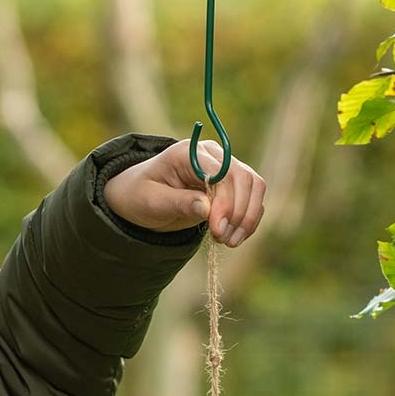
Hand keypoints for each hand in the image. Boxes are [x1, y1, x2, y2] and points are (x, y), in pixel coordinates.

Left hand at [103, 140, 265, 246]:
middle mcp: (212, 155)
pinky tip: (233, 237)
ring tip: (229, 242)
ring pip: (254, 186)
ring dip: (248, 217)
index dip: (225, 202)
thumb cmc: (141, 195)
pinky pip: (252, 198)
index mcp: (189, 153)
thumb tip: (207, 208)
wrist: (140, 197)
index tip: (217, 230)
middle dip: (239, 212)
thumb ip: (178, 203)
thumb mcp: (151, 202)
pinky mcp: (230, 185)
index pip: (221, 172)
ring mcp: (224, 168)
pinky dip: (248, 220)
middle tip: (223, 239)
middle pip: (243, 178)